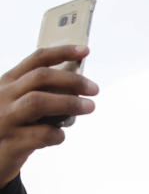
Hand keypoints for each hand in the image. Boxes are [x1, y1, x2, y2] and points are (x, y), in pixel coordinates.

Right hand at [0, 45, 98, 186]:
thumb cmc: (10, 127)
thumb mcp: (18, 105)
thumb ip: (41, 95)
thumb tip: (79, 89)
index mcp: (7, 82)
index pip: (36, 60)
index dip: (62, 52)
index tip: (85, 51)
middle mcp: (3, 96)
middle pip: (40, 78)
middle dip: (72, 80)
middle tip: (94, 89)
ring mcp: (4, 119)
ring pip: (37, 102)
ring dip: (69, 103)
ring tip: (89, 107)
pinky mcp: (10, 143)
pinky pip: (40, 135)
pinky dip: (57, 134)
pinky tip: (59, 136)